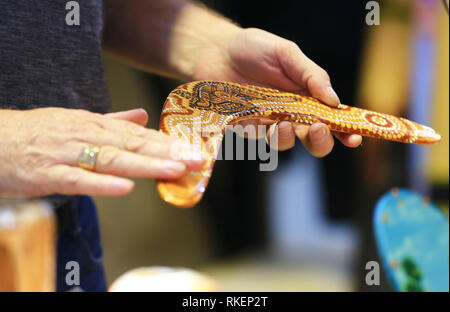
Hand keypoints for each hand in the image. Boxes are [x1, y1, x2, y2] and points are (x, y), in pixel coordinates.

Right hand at [0, 108, 203, 196]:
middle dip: (167, 152)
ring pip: (111, 159)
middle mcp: (85, 135)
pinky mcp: (47, 174)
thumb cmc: (37, 133)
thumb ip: (111, 121)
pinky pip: (78, 180)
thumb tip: (142, 116)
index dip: (168, 142)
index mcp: (94, 125)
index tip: (195, 148)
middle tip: (197, 159)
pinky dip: (102, 184)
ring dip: (144, 164)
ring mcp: (67, 154)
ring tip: (174, 169)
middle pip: (131, 144)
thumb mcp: (76, 121)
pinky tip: (126, 187)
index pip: (138, 134)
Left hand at [193, 28, 361, 156]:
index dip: (346, 130)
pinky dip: (262, 134)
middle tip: (317, 129)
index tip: (354, 137)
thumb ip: (311, 75)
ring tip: (282, 124)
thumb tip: (335, 100)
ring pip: (286, 143)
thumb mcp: (287, 54)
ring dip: (288, 138)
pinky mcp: (247, 127)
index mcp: (308, 96)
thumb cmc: (254, 49)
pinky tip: (259, 121)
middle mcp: (292, 113)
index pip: (332, 118)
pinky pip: (259, 139)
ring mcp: (269, 122)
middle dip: (321, 141)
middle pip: (314, 139)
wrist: (216, 51)